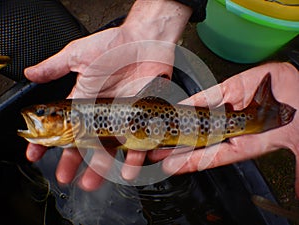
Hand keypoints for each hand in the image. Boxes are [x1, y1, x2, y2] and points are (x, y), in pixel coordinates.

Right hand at [24, 0, 191, 190]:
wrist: (145, 41)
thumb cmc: (114, 46)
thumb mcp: (79, 55)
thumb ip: (55, 66)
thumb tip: (30, 73)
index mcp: (84, 102)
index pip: (63, 125)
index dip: (49, 140)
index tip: (36, 153)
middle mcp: (102, 114)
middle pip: (85, 143)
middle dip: (73, 161)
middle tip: (65, 176)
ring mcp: (122, 118)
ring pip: (111, 148)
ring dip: (103, 166)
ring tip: (94, 180)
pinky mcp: (142, 118)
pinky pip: (139, 142)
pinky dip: (136, 156)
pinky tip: (128, 168)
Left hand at [149, 62, 298, 195]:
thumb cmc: (298, 113)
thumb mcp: (297, 145)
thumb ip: (297, 171)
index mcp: (246, 142)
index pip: (213, 155)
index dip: (191, 162)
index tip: (171, 167)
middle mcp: (233, 127)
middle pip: (199, 138)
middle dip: (176, 146)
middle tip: (154, 151)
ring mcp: (231, 108)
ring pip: (199, 117)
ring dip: (179, 124)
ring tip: (159, 131)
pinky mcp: (231, 88)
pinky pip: (208, 96)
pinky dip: (192, 102)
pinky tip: (176, 108)